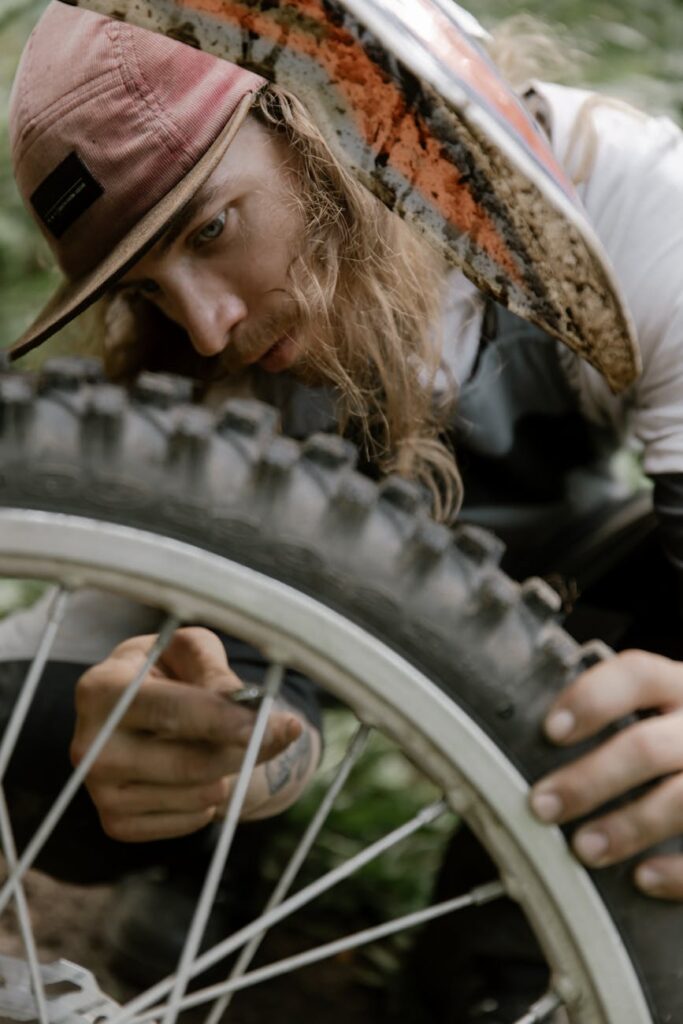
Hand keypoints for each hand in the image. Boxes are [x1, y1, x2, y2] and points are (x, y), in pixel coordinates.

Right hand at [71, 627, 309, 841]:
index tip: (264, 723)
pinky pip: (191, 822)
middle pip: (190, 762)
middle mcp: (88, 744)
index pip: (168, 710)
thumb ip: (214, 668)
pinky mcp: (116, 823)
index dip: (221, 718)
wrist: (138, 711)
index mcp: (101, 688)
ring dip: (230, 771)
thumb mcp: (188, 649)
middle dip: (245, 748)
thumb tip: (246, 704)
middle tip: (281, 731)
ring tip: (219, 743)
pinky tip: (196, 772)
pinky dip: (211, 799)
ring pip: (199, 795)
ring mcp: (98, 790)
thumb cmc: (167, 671)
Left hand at [529, 649, 682, 899]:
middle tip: (542, 805)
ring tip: (584, 849)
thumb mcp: (654, 713)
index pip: (637, 674)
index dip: (592, 699)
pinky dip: (677, 869)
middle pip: (648, 746)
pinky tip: (642, 879)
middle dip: (590, 779)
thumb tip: (524, 749)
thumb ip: (613, 720)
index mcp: (678, 686)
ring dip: (628, 827)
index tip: (550, 730)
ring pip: (680, 799)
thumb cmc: (669, 742)